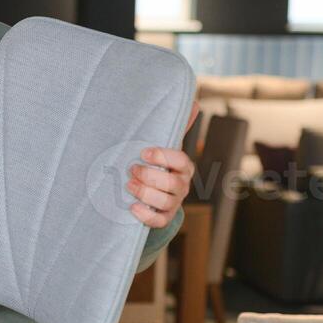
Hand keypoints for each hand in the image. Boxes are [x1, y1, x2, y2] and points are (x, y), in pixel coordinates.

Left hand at [128, 102, 200, 228]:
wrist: (152, 191)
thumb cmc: (157, 163)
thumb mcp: (164, 145)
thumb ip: (176, 126)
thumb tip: (194, 102)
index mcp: (183, 166)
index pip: (180, 160)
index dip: (163, 157)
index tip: (144, 152)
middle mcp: (182, 184)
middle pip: (173, 183)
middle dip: (150, 176)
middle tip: (131, 169)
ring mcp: (174, 202)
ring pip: (166, 202)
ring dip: (146, 193)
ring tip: (128, 185)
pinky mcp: (163, 217)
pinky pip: (159, 221)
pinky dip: (146, 215)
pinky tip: (132, 207)